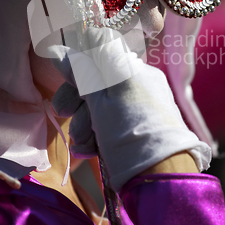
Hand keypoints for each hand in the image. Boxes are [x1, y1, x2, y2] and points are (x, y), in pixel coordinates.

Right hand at [50, 27, 210, 190]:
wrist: (162, 175)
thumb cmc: (128, 134)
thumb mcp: (100, 101)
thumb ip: (81, 73)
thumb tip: (61, 51)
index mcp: (131, 68)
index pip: (100, 49)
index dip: (78, 62)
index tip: (66, 79)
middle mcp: (140, 80)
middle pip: (99, 79)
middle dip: (77, 100)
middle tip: (63, 114)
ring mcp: (145, 103)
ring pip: (105, 104)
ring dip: (86, 122)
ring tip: (83, 144)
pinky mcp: (145, 126)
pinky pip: (117, 121)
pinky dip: (101, 134)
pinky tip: (91, 150)